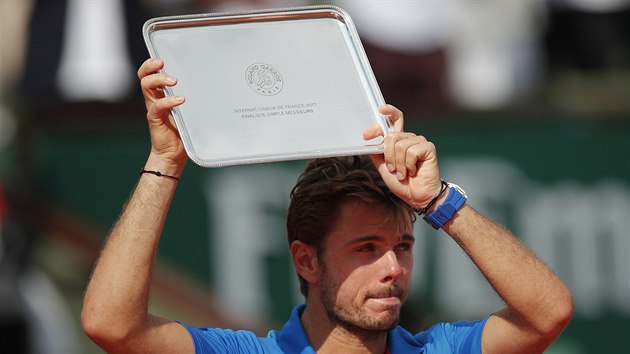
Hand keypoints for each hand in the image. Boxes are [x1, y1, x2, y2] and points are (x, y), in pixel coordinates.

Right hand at [138, 58, 186, 174]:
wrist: (174, 154)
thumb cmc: (183, 132)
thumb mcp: (191, 111)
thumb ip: (196, 99)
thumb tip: (218, 86)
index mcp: (161, 94)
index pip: (150, 73)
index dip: (152, 63)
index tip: (163, 57)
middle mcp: (155, 98)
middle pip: (144, 75)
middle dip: (151, 66)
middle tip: (162, 63)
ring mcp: (154, 107)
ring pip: (146, 86)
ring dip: (159, 79)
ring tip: (173, 81)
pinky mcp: (155, 118)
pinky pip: (157, 106)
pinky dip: (168, 101)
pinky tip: (180, 100)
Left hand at [363, 105, 441, 209]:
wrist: (417, 197)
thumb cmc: (403, 184)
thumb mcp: (383, 167)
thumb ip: (377, 153)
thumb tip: (368, 141)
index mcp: (399, 140)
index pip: (394, 119)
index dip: (386, 114)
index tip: (376, 116)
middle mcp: (410, 138)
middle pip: (391, 135)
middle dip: (388, 156)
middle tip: (393, 169)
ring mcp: (419, 142)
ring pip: (400, 145)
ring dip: (398, 164)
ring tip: (404, 173)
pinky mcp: (428, 148)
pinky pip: (411, 152)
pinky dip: (408, 165)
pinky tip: (413, 171)